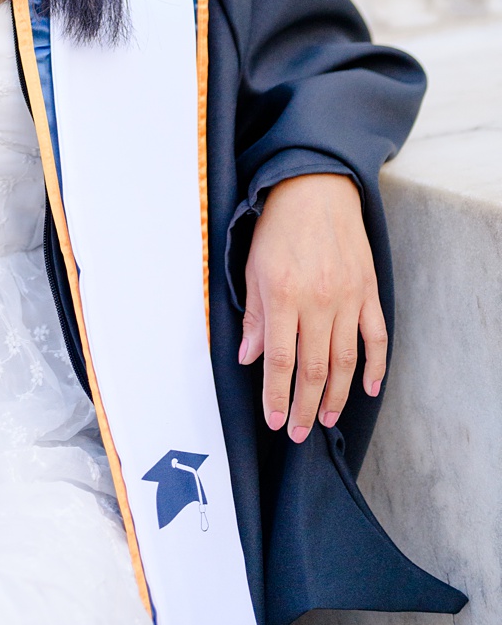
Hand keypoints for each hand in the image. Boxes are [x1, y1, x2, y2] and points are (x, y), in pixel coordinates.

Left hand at [240, 171, 384, 442]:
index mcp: (283, 296)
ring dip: (338, 395)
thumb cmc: (276, 229)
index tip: (273, 419)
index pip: (278, 359)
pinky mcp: (369, 293)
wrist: (316, 192)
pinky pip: (376, 338)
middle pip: (314, 368)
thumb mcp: (251, 269)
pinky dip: (375, 366)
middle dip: (304, 405)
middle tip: (297, 432)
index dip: (275, 394)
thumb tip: (248, 358)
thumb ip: (253, 316)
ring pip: (345, 360)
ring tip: (325, 419)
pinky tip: (369, 389)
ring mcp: (348, 299)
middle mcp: (318, 302)